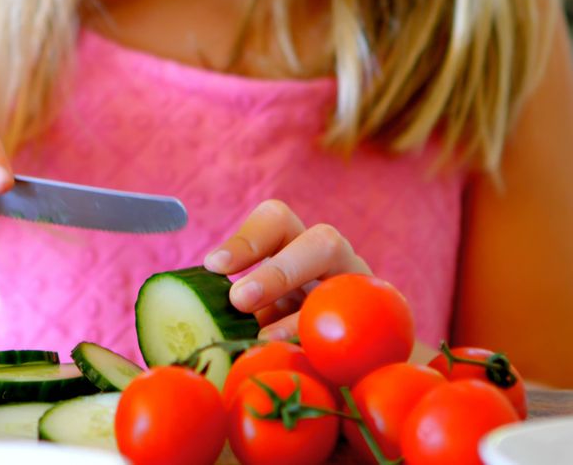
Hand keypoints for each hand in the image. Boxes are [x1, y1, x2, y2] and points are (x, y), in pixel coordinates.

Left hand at [203, 200, 370, 340]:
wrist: (354, 355)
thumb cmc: (290, 324)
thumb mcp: (263, 311)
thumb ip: (242, 308)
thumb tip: (197, 319)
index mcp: (296, 245)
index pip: (275, 222)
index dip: (246, 240)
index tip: (213, 267)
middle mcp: (334, 259)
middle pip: (322, 242)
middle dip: (279, 271)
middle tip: (240, 300)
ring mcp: (363, 288)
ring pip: (351, 282)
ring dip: (306, 313)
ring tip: (266, 336)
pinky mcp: (379, 320)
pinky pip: (359, 325)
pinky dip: (324, 341)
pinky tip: (300, 356)